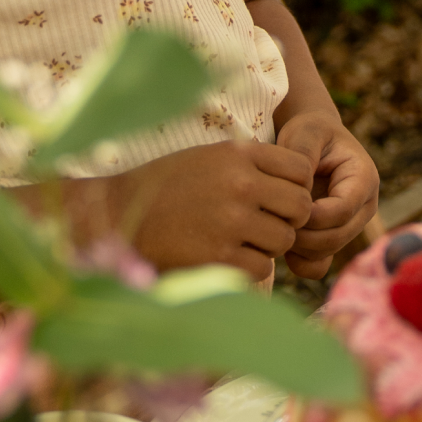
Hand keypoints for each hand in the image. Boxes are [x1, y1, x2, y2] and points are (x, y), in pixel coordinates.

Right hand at [109, 141, 314, 281]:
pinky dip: (250, 267)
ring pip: (284, 240)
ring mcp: (232, 221)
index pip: (300, 169)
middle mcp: (240, 183)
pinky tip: (227, 256)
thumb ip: (250, 163)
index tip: (280, 197)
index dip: (296, 186)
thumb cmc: (166, 184)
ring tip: (241, 239)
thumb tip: (296, 182)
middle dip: (290, 219)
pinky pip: (262, 268)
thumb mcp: (208, 156)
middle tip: (268, 223)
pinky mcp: (221, 258)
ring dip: (269, 245)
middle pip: (301, 207)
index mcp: (238, 154)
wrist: (120, 214)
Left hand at [276, 110, 378, 279]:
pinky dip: (299, 261)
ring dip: (298, 247)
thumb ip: (303, 155)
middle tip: (272, 219)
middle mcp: (363, 207)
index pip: (343, 210)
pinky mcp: (333, 240)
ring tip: (273, 224)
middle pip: (337, 237)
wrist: (310, 140)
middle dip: (303, 234)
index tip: (284, 206)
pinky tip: (280, 239)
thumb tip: (300, 191)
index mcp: (363, 179)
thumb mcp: (305, 133)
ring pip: (327, 252)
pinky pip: (320, 265)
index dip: (313, 214)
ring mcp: (350, 227)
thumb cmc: (308, 133)